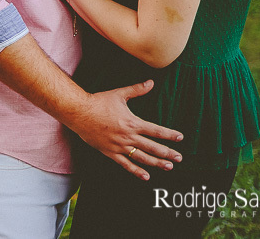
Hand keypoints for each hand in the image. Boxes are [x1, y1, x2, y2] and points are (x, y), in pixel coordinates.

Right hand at [69, 80, 183, 179]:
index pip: (156, 131)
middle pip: (153, 147)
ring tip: (168, 167)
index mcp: (133, 122)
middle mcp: (128, 137)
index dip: (170, 135)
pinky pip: (125, 164)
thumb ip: (137, 90)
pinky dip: (136, 171)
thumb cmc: (99, 102)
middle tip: (180, 158)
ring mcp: (119, 146)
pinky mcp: (110, 152)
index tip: (180, 138)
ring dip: (157, 163)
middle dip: (168, 153)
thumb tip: (151, 82)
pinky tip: (146, 176)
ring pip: (142, 158)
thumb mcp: (119, 94)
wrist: (79, 112)